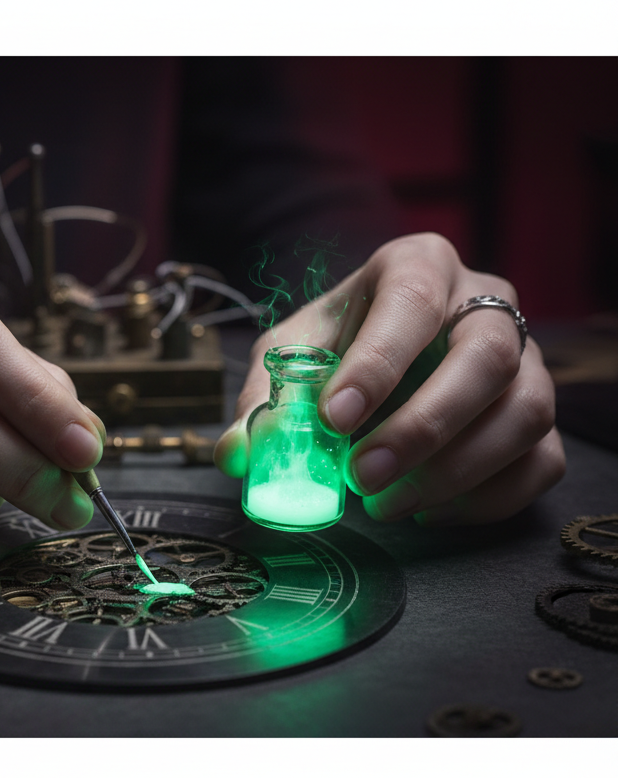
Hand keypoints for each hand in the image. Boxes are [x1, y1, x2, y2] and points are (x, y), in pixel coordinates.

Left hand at [215, 233, 564, 524]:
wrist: (377, 349)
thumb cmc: (335, 345)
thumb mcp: (288, 355)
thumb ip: (263, 400)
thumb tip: (235, 454)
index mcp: (418, 266)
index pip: (412, 302)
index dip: (378, 363)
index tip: (334, 419)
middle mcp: (485, 303)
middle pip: (487, 358)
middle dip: (424, 426)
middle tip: (363, 477)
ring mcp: (526, 359)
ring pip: (526, 412)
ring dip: (456, 471)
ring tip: (385, 504)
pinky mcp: (537, 413)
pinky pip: (542, 461)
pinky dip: (486, 498)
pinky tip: (426, 511)